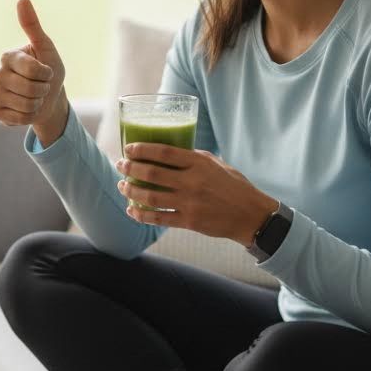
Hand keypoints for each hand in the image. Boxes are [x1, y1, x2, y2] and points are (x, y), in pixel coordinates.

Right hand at [0, 0, 68, 143]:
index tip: (47, 70)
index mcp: (8, 57)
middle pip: (29, 88)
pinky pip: (18, 118)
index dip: (46, 73)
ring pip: (25, 104)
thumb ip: (33, 26)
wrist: (50, 99)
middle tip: (42, 86)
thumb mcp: (46, 48)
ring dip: (37, 103)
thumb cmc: (49, 71)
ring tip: (35, 97)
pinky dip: (29, 116)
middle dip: (43, 89)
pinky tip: (26, 109)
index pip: (32, 69)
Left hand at [115, 143, 278, 246]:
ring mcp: (190, 203)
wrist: (251, 215)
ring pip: (151, 197)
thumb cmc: (233, 185)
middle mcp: (193, 182)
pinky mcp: (189, 221)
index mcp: (199, 163)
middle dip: (131, 169)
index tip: (129, 148)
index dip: (142, 149)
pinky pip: (158, 218)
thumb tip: (168, 152)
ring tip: (122, 186)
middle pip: (152, 174)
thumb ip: (193, 158)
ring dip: (131, 191)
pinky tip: (131, 210)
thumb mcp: (216, 164)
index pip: (164, 152)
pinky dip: (141, 215)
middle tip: (120, 165)